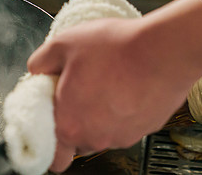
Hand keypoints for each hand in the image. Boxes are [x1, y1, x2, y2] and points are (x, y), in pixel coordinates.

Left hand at [27, 18, 200, 171]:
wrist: (164, 51)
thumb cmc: (117, 49)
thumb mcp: (64, 43)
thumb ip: (41, 61)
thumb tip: (37, 69)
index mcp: (69, 123)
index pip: (53, 158)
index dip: (50, 140)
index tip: (53, 119)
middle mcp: (96, 137)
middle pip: (78, 138)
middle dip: (77, 116)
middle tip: (80, 86)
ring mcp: (124, 136)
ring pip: (104, 130)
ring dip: (102, 111)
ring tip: (108, 78)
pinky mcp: (146, 128)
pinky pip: (128, 122)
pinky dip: (126, 107)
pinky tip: (128, 83)